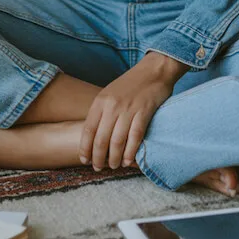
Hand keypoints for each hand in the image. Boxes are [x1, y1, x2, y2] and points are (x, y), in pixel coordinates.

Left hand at [79, 52, 188, 171]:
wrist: (153, 70)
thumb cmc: (131, 84)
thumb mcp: (110, 94)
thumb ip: (102, 111)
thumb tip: (94, 135)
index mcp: (101, 101)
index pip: (88, 129)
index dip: (85, 148)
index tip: (84, 160)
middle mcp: (112, 106)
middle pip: (101, 139)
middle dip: (98, 157)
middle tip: (98, 168)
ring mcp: (128, 109)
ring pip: (117, 141)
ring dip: (113, 158)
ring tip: (113, 166)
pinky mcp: (144, 112)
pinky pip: (135, 137)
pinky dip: (130, 152)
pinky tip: (127, 161)